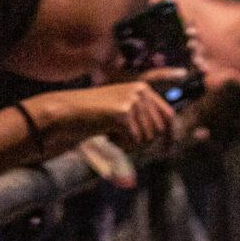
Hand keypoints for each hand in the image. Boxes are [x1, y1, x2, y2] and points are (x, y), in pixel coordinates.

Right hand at [34, 78, 181, 154]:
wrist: (68, 113)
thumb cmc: (95, 116)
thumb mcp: (123, 112)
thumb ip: (144, 119)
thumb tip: (169, 138)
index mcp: (143, 88)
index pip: (168, 114)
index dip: (172, 135)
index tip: (169, 151)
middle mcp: (141, 91)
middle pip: (159, 130)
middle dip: (144, 143)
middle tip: (122, 142)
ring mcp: (132, 100)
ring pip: (148, 138)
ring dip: (131, 145)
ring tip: (113, 136)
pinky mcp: (123, 112)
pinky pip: (135, 141)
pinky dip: (123, 146)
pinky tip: (109, 137)